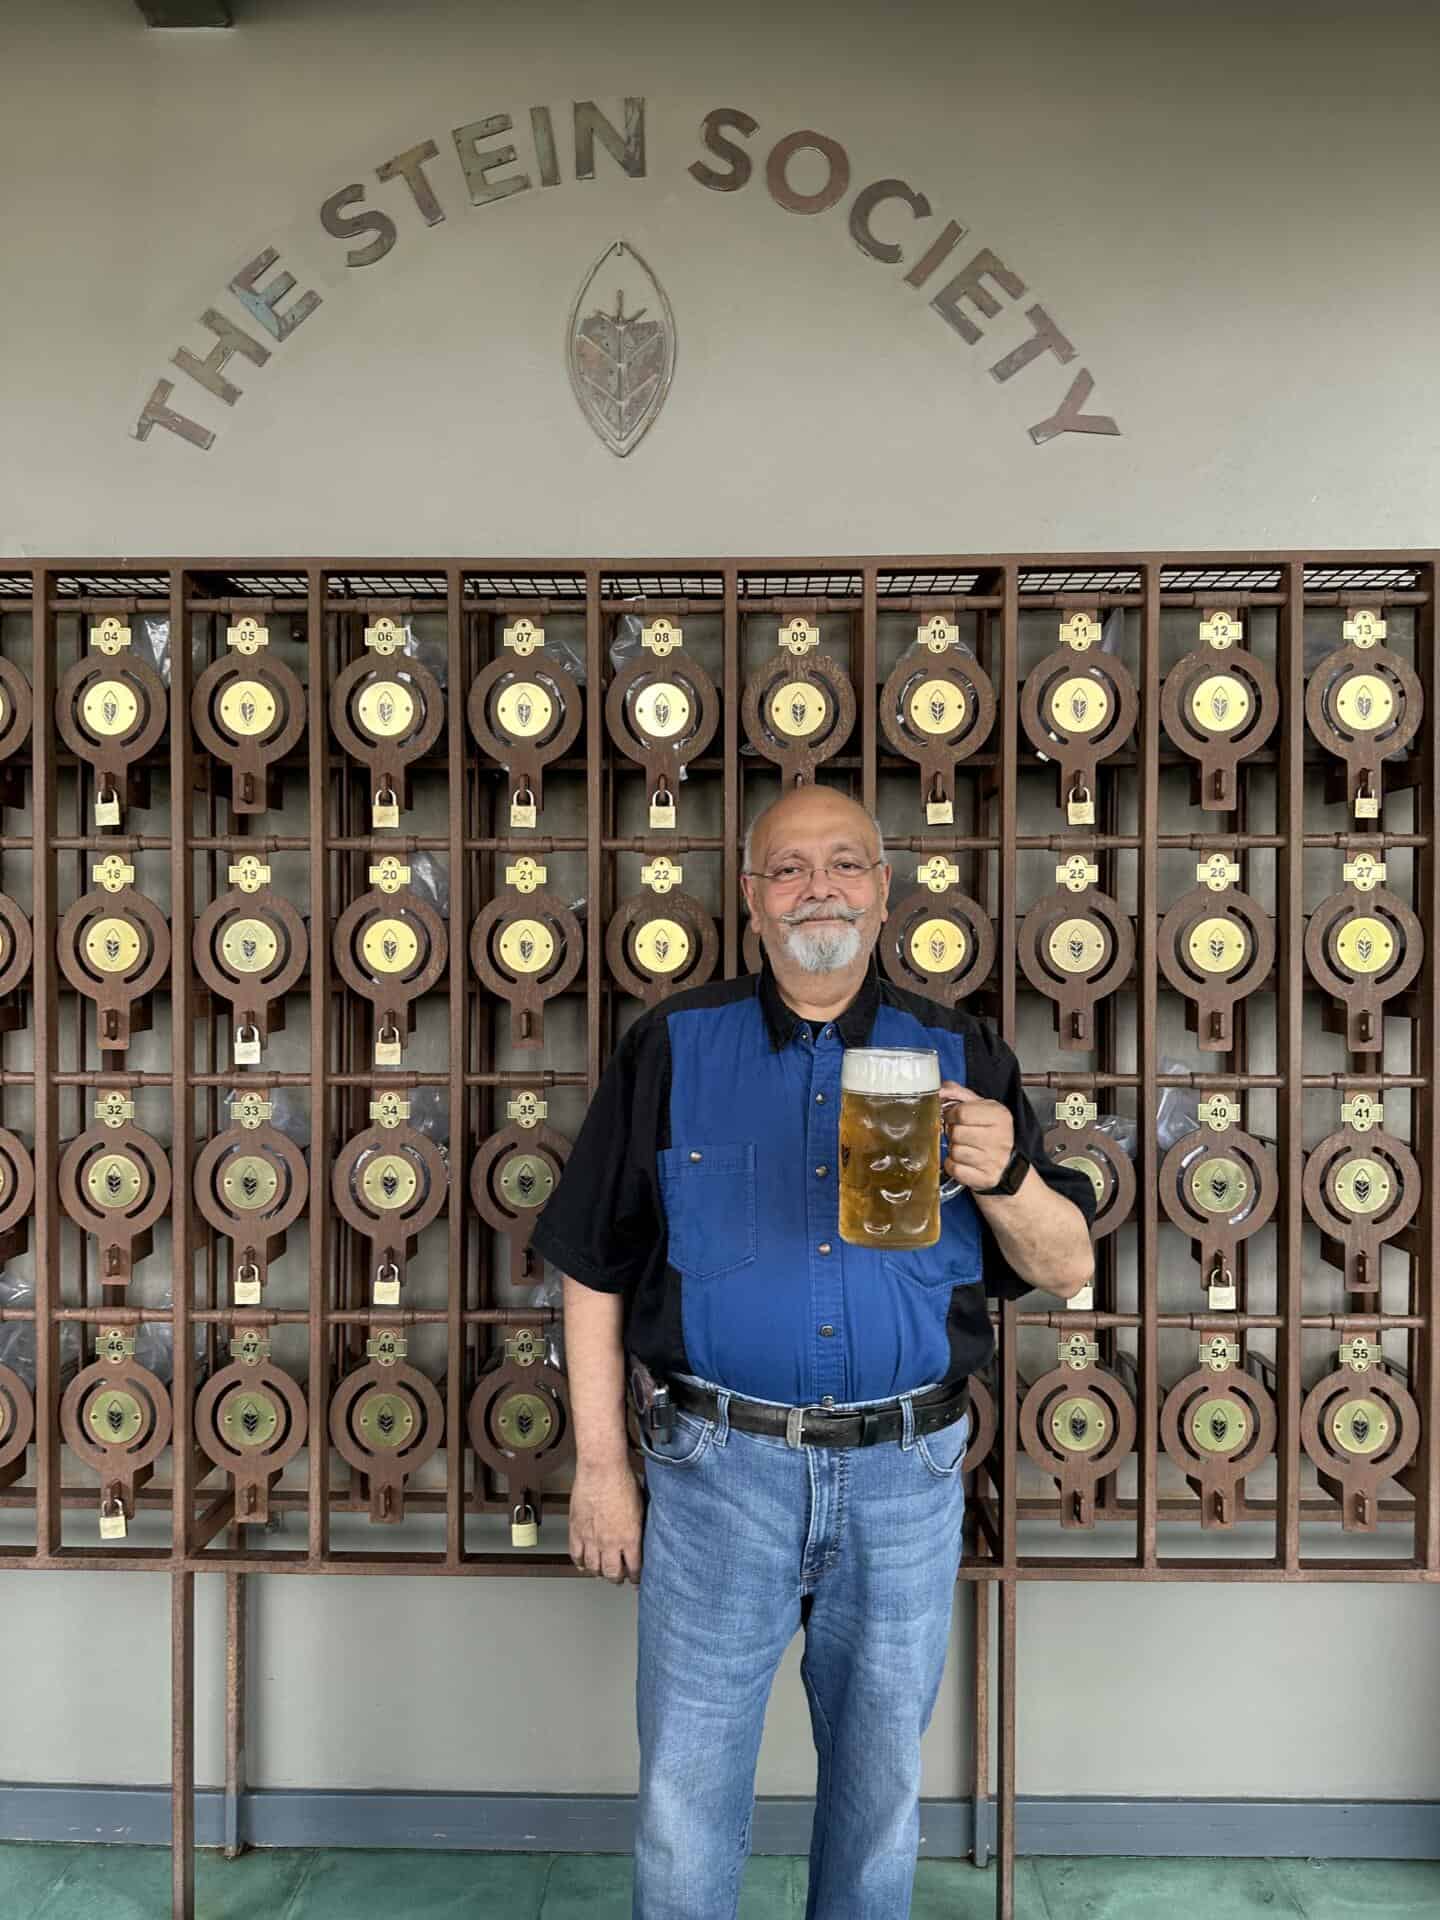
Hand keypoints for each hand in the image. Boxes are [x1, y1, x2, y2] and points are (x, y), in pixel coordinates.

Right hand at [568, 1458, 644, 1584]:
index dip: (637, 1578)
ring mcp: (591, 1538)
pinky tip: (584, 1563)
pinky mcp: (576, 1531)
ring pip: (594, 1568)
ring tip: (602, 1571)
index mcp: (630, 1538)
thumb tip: (643, 1534)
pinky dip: (580, 1563)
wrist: (601, 1468)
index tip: (637, 1580)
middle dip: (617, 1578)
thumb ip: (640, 1526)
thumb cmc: (622, 1480)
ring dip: (599, 1573)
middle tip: (619, 1578)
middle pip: (612, 1574)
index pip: (635, 1569)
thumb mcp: (642, 1506)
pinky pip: (576, 1555)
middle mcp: (610, 1542)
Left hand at [940, 1081, 1014, 1190]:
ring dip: (954, 1150)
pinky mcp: (986, 1178)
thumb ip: (958, 1093)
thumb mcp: (980, 1107)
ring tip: (964, 1147)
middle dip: (953, 1133)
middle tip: (960, 1134)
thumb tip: (940, 1090)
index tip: (953, 1117)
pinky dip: (953, 1165)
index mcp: (999, 1116)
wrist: (1006, 1164)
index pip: (962, 1112)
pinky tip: (964, 1161)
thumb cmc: (990, 1132)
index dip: (951, 1115)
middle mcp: (1000, 1138)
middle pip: (956, 1132)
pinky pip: (954, 1169)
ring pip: (955, 1151)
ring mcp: (994, 1160)